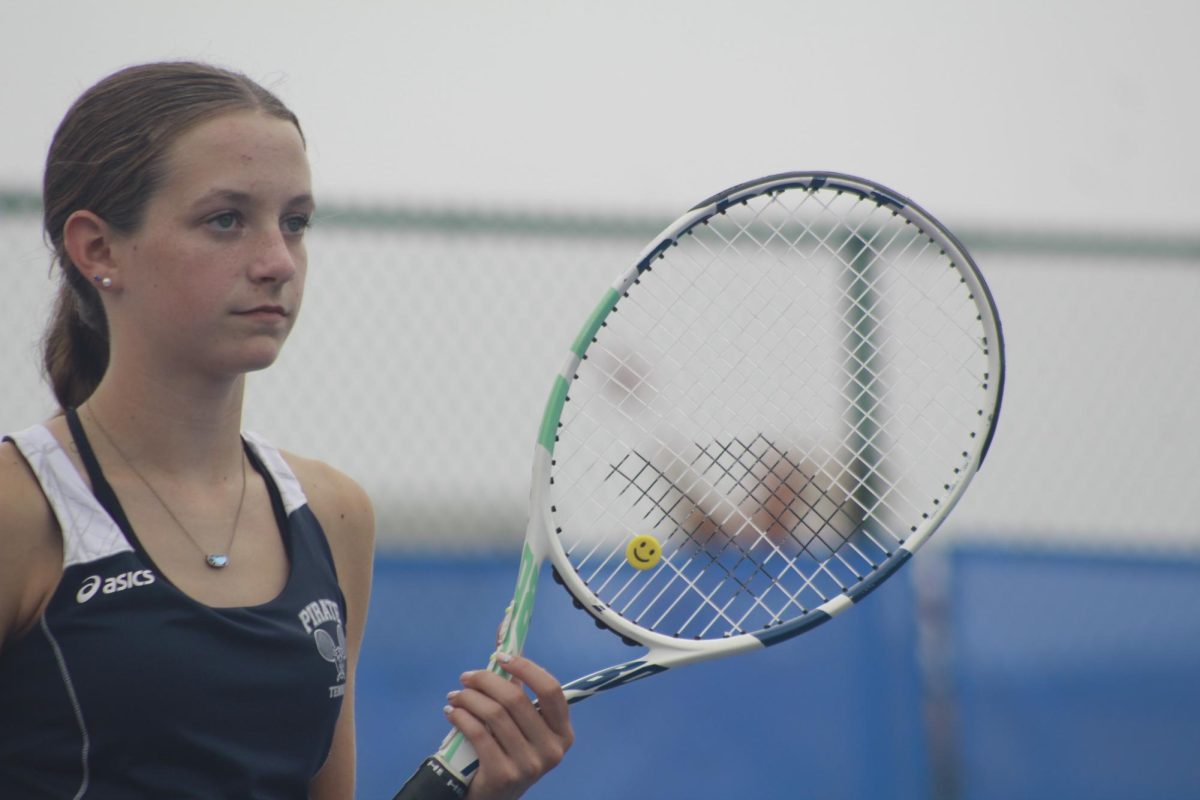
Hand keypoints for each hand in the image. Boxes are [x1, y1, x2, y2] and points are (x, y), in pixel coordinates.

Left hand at [446, 654, 573, 799]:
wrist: (496, 798)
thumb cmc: (509, 752)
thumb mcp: (522, 726)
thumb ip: (517, 690)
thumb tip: (503, 638)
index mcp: (563, 732)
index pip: (551, 690)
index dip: (526, 668)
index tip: (500, 658)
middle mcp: (552, 749)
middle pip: (516, 699)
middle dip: (486, 680)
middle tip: (466, 677)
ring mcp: (530, 765)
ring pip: (494, 714)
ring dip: (469, 698)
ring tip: (455, 696)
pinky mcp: (504, 775)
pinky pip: (478, 734)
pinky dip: (460, 717)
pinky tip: (452, 713)